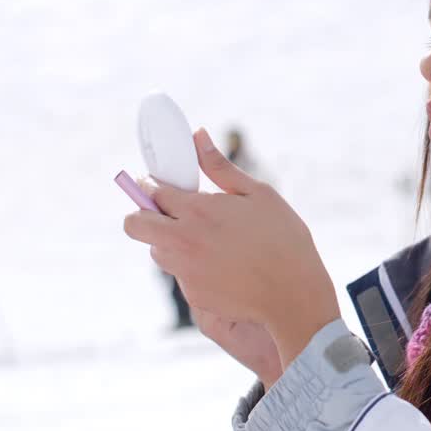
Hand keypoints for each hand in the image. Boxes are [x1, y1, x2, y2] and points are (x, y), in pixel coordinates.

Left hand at [124, 129, 340, 370]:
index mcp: (198, 210)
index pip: (153, 191)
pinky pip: (180, 276)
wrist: (295, 294)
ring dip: (168, 243)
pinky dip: (192, 269)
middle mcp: (183, 241)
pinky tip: (222, 267)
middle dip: (141, 215)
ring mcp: (185, 271)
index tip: (158, 186)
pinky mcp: (193, 295)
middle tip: (164, 214)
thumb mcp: (258, 194)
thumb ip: (220, 166)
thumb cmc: (284, 239)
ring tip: (203, 242)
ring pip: (156, 252)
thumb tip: (197, 136)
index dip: (153, 186)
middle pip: (135, 225)